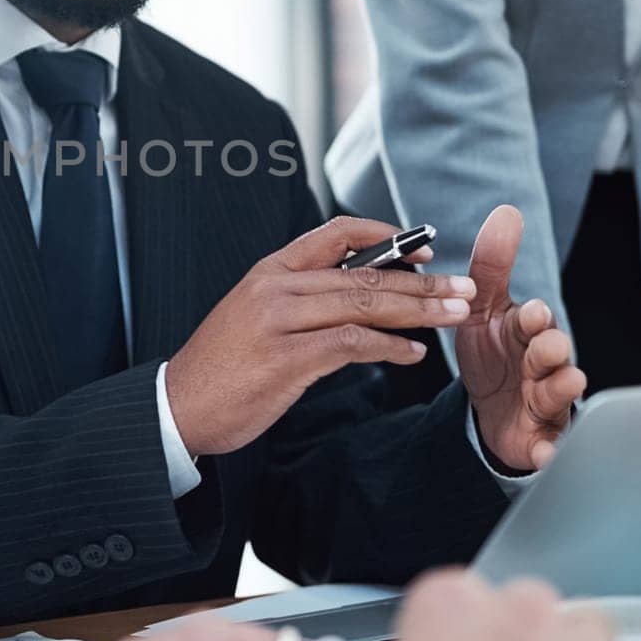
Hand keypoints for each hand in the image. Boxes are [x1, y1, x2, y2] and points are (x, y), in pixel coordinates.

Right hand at [164, 217, 475, 456]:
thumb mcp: (256, 315)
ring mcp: (278, 321)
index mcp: (269, 270)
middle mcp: (275, 287)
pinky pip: (351, 344)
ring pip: (363, 304)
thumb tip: (357, 296)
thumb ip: (301, 299)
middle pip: (363, 274)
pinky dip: (389, 348)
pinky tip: (412, 355)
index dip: (386, 236)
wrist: (177, 405)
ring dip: (417, 311)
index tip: (424, 249)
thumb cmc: (221, 366)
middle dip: (422, 282)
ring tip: (453, 316)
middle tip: (464, 289)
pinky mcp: (285, 359)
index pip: (336, 234)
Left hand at [455, 206, 583, 471]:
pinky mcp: (541, 440)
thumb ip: (492, 265)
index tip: (530, 311)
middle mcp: (545, 365)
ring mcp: (547, 403)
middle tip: (545, 346)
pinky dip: (551, 451)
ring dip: (560, 390)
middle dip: (552, 350)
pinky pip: (551, 448)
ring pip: (560, 396)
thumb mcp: (484, 309)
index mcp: (528, 332)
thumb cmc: (497, 353)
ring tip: (562, 384)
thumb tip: (506, 212)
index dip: (533, 318)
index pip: (535, 320)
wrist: (493, 410)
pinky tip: (547, 453)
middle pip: (555, 355)